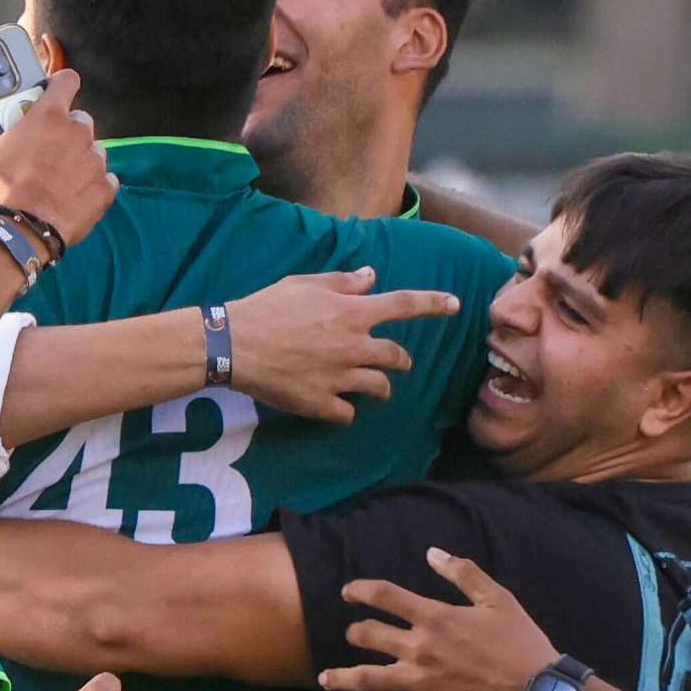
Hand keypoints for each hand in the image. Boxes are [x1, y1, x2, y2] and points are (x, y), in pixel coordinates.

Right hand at [0, 72, 116, 247]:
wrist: (20, 233)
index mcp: (49, 116)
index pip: (67, 80)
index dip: (60, 85)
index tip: (54, 94)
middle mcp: (78, 132)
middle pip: (80, 119)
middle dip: (66, 130)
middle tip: (47, 149)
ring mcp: (94, 161)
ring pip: (93, 150)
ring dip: (79, 158)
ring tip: (59, 178)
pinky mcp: (104, 189)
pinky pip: (104, 179)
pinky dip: (92, 185)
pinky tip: (72, 195)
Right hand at [222, 270, 462, 422]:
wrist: (234, 345)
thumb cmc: (267, 307)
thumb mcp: (305, 284)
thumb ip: (342, 282)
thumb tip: (371, 276)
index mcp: (352, 312)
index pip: (404, 305)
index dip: (434, 303)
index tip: (456, 305)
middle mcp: (353, 346)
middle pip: (397, 357)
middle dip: (401, 360)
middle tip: (397, 362)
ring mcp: (340, 378)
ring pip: (379, 389)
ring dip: (381, 388)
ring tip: (373, 388)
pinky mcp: (322, 404)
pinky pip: (348, 414)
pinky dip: (345, 410)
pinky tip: (336, 406)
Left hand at [318, 552, 559, 690]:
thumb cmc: (520, 641)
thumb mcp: (498, 597)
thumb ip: (462, 573)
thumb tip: (432, 553)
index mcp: (435, 617)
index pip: (385, 596)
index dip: (361, 590)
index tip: (348, 592)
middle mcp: (420, 648)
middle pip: (369, 636)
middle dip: (355, 633)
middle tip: (352, 635)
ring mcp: (421, 682)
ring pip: (369, 678)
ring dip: (343, 677)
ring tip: (326, 679)